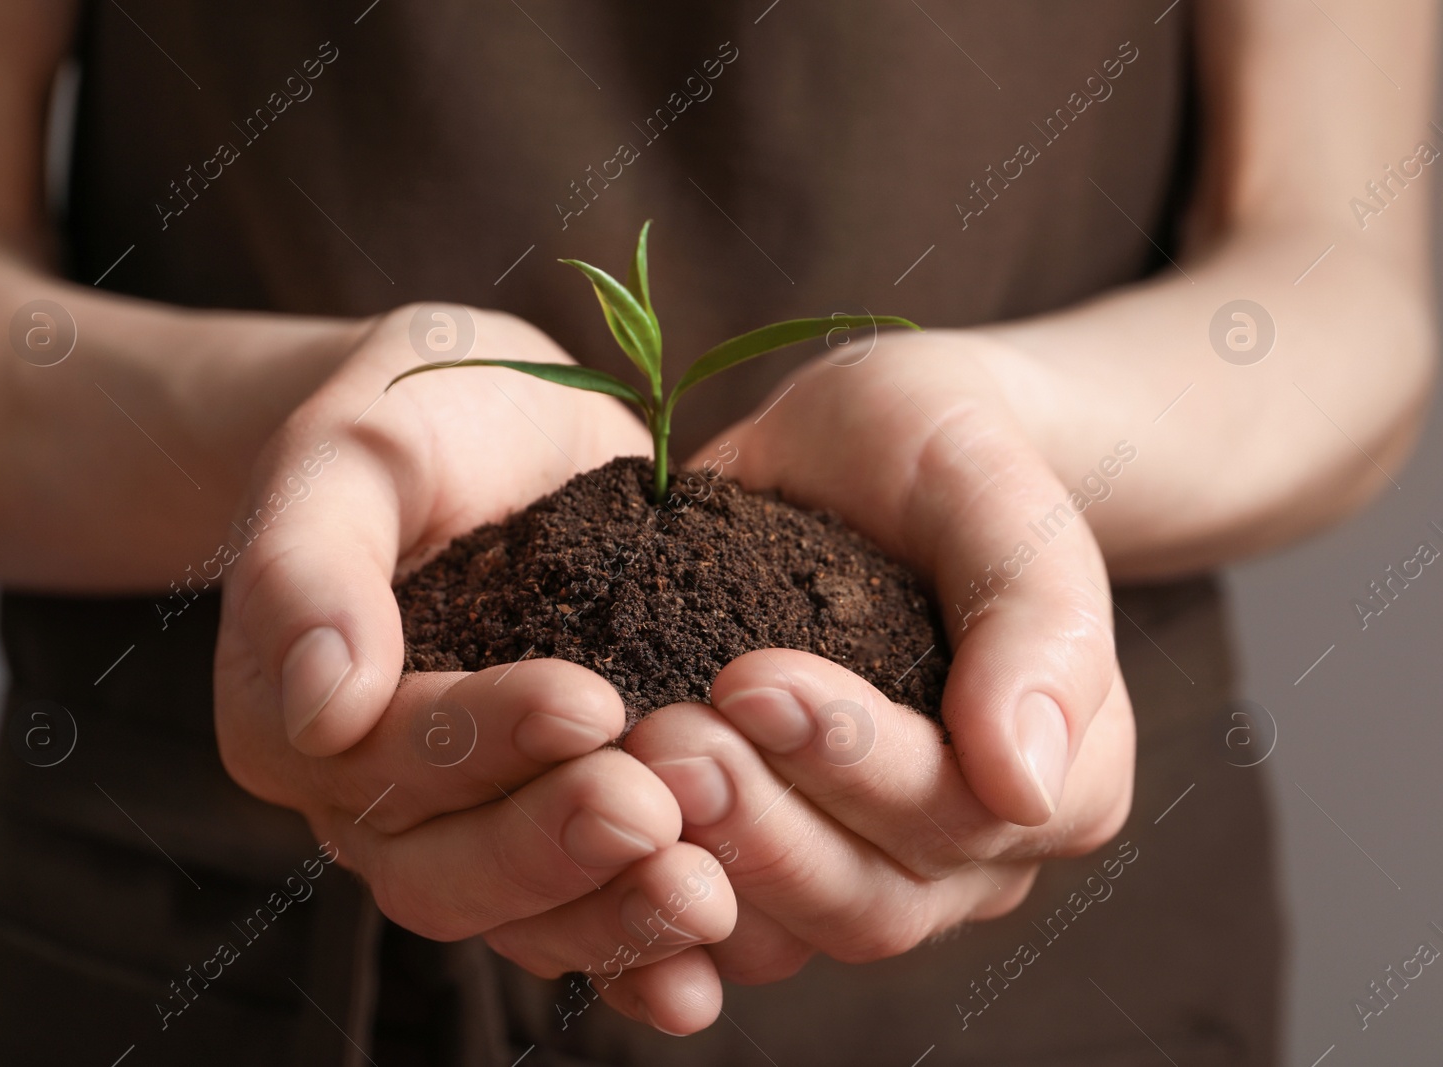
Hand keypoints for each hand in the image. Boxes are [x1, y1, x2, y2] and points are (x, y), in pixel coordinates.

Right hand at [213, 305, 735, 1032]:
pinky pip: (576, 920)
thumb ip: (311, 564)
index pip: (378, 755)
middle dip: (554, 847)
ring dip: (609, 916)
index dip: (479, 742)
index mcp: (292, 713)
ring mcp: (456, 829)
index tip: (589, 701)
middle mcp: (363, 798)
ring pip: (516, 916)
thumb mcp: (352, 451)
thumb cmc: (416, 421)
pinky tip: (707, 973)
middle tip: (659, 810)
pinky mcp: (541, 829)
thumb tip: (322, 703)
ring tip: (709, 897)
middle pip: (442, 868)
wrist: (497, 433)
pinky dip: (636, 957)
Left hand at [624, 330, 1133, 984]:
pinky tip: (579, 852)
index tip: (746, 676)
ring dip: (699, 864)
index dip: (851, 760)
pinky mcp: (769, 860)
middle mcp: (969, 856)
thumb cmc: (942, 457)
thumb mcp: (997, 496)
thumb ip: (1035, 624)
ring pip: (786, 933)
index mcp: (1060, 781)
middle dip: (760, 825)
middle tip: (663, 737)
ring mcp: (864, 869)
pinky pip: (712, 925)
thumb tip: (1028, 789)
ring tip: (622, 765)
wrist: (859, 453)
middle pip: (870, 901)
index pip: (958, 813)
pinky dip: (645, 903)